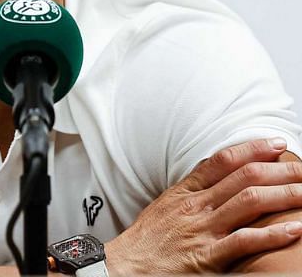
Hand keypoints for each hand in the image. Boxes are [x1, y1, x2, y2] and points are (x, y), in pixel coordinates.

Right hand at [107, 138, 301, 273]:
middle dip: (280, 170)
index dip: (252, 149)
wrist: (124, 267)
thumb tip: (217, 177)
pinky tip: (294, 230)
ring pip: (250, 203)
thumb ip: (191, 193)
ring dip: (284, 195)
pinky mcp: (207, 257)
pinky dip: (272, 235)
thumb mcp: (164, 207)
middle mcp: (196, 208)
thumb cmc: (145, 242)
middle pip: (244, 178)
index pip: (222, 161)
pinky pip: (244, 242)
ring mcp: (203, 231)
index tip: (276, 144)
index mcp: (185, 193)